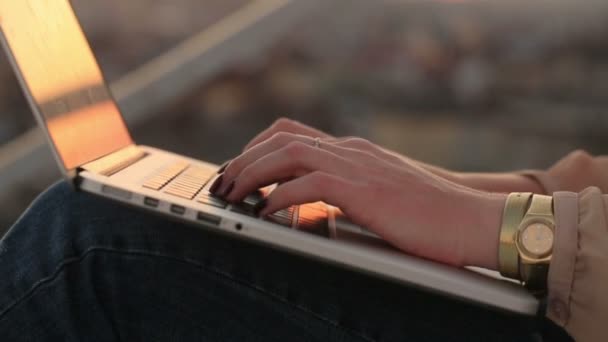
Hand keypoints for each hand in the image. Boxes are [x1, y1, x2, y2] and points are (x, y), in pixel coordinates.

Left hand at [214, 118, 505, 268]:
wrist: (473, 218)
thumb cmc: (432, 214)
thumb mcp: (383, 195)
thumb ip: (349, 193)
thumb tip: (313, 206)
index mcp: (354, 151)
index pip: (293, 133)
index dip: (259, 148)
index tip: (240, 168)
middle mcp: (351, 150)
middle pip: (281, 137)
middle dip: (244, 157)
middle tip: (224, 181)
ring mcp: (358, 165)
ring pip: (287, 152)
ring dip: (252, 171)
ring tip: (233, 193)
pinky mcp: (364, 189)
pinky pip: (308, 184)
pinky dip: (279, 196)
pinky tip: (266, 211)